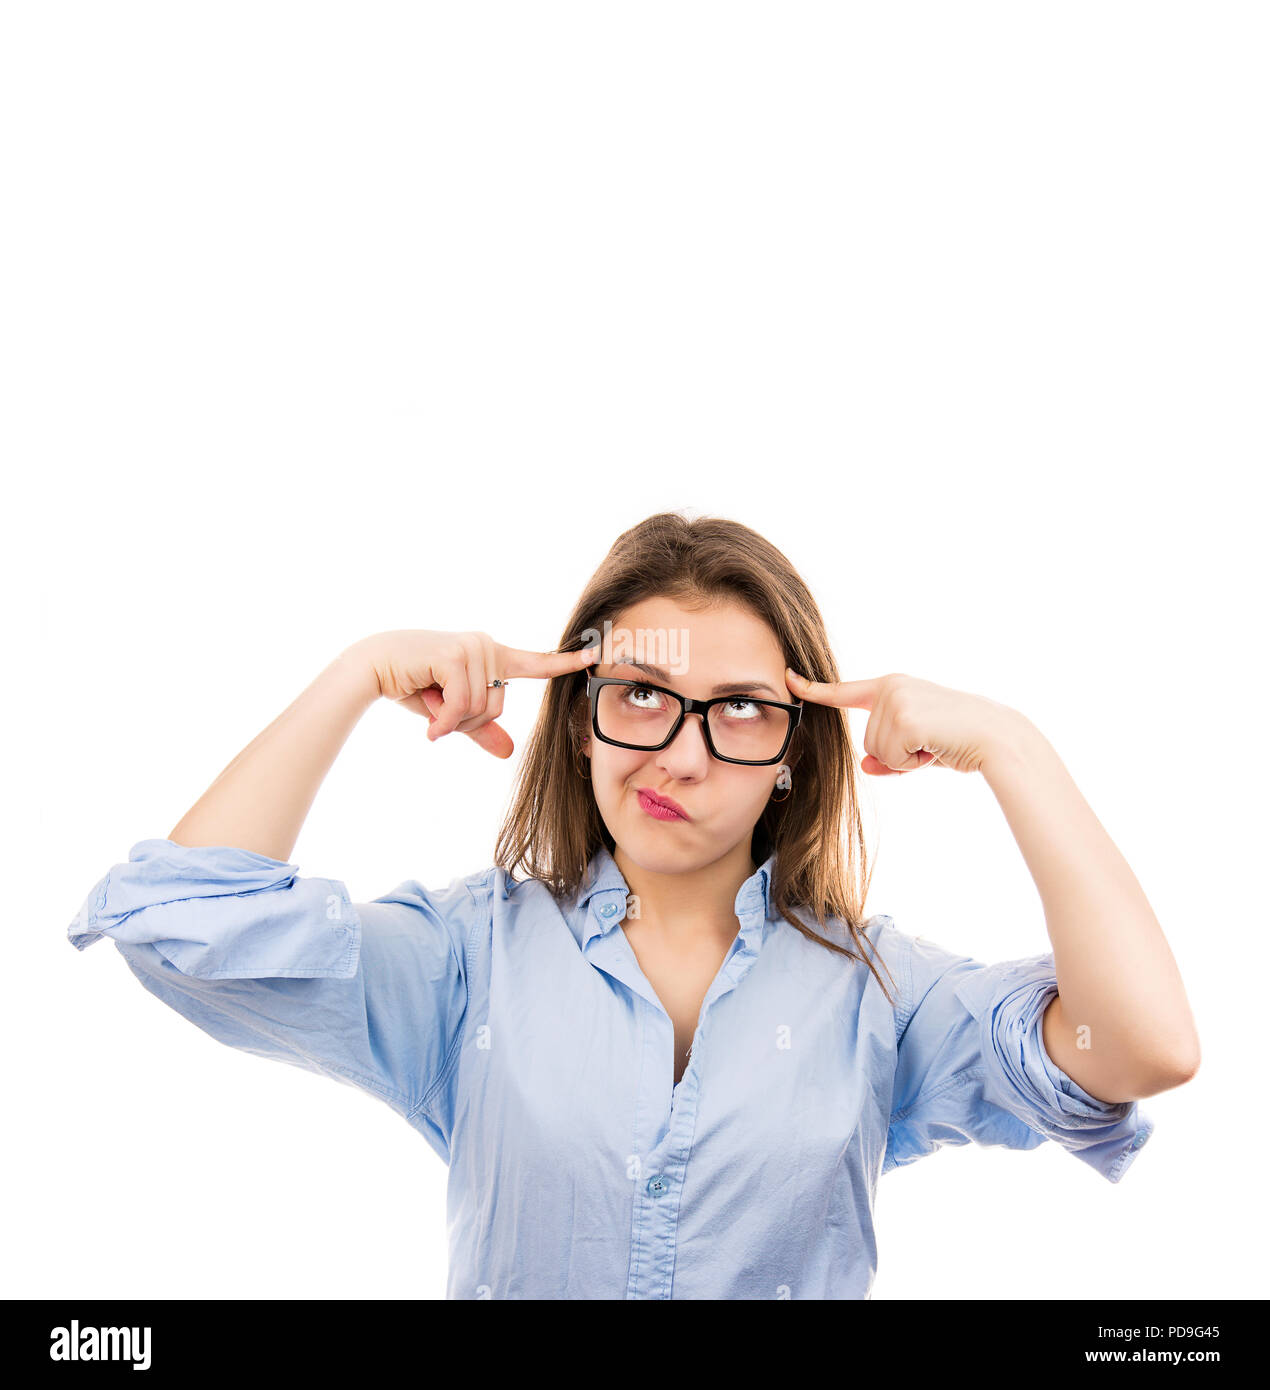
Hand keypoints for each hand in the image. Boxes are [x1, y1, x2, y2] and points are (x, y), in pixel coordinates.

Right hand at [346, 630, 596, 758]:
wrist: (372, 667)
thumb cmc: (412, 685)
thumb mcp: (451, 712)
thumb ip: (480, 730)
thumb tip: (509, 753)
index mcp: (491, 656)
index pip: (535, 662)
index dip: (564, 663)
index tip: (595, 655)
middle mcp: (486, 646)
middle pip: (498, 707)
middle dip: (468, 722)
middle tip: (440, 714)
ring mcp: (473, 648)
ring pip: (481, 709)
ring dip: (452, 721)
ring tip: (430, 706)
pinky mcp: (456, 655)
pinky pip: (464, 704)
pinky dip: (445, 719)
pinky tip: (428, 720)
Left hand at [784, 669, 1023, 775]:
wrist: (998, 738)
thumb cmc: (960, 741)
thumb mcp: (918, 747)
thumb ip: (888, 755)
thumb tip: (865, 766)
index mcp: (892, 686)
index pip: (846, 691)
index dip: (815, 689)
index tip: (788, 678)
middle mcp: (891, 687)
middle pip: (867, 742)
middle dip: (898, 754)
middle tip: (931, 742)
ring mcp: (896, 700)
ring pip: (877, 752)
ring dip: (907, 759)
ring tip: (936, 743)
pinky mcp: (905, 717)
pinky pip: (890, 758)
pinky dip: (913, 763)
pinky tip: (936, 748)